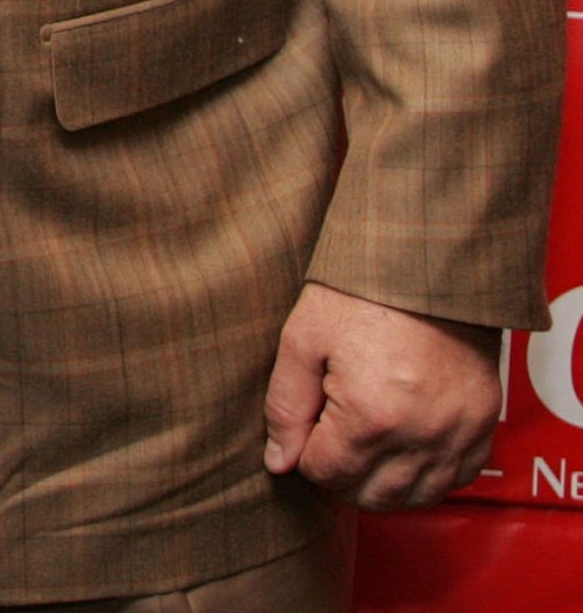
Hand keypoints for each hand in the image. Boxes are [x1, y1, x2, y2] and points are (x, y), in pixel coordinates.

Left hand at [263, 280, 500, 507]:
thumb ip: (286, 406)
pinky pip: (456, 479)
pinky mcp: (484, 426)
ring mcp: (458, 435)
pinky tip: (403, 446)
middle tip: (329, 439)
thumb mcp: (302, 339)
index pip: (327, 473)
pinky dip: (427, 474)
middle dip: (341, 475)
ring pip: (415, 497)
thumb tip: (279, 461)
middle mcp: (421, 436)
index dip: (306, 454)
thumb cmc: (359, 296)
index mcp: (371, 416)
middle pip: (372, 495)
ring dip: (383, 483)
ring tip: (363, 444)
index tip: (306, 428)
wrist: (426, 266)